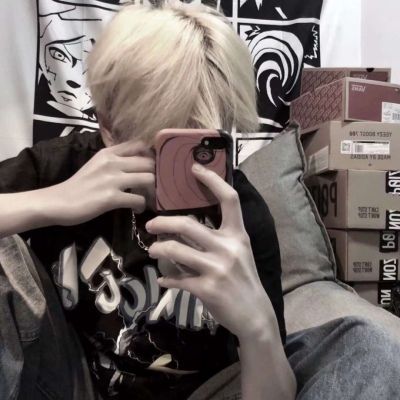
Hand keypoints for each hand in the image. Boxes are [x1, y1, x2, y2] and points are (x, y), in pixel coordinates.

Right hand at [46, 140, 154, 225]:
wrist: (58, 202)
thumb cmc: (79, 185)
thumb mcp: (97, 164)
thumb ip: (115, 160)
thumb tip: (137, 162)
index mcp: (108, 153)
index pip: (139, 145)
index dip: (151, 155)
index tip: (153, 166)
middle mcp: (112, 162)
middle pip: (149, 162)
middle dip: (156, 175)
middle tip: (154, 185)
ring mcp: (112, 180)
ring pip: (148, 179)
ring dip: (152, 190)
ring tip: (147, 197)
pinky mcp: (111, 198)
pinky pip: (138, 199)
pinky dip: (141, 206)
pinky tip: (137, 209)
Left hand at [145, 163, 274, 339]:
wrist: (255, 315)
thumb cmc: (245, 280)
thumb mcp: (239, 253)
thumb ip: (218, 239)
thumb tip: (186, 229)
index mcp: (238, 234)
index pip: (229, 199)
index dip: (212, 180)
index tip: (194, 168)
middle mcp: (229, 247)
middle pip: (188, 224)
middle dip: (163, 222)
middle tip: (150, 224)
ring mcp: (218, 268)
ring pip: (176, 250)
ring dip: (159, 248)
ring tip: (153, 249)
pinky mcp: (207, 289)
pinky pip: (178, 279)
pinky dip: (168, 279)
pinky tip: (164, 280)